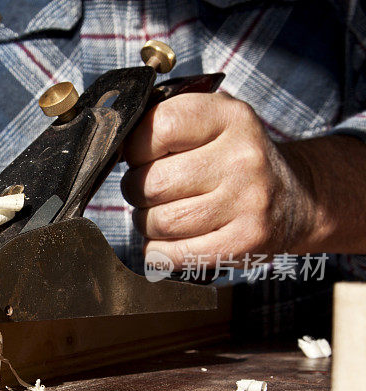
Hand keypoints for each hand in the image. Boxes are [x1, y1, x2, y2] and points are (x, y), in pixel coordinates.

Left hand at [121, 92, 316, 268]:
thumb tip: (114, 145)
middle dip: (136, 190)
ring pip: (159, 221)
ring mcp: (247, 202)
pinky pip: (172, 254)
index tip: (139, 156)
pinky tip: (169, 240)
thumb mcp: (213, 123)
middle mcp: (242, 158)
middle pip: (152, 183)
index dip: (136, 147)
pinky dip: (158, 251)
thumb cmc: (235, 160)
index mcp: (229, 117)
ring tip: (161, 214)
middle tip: (148, 191)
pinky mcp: (245, 242)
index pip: (160, 127)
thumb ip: (167, 123)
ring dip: (146, 223)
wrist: (297, 199)